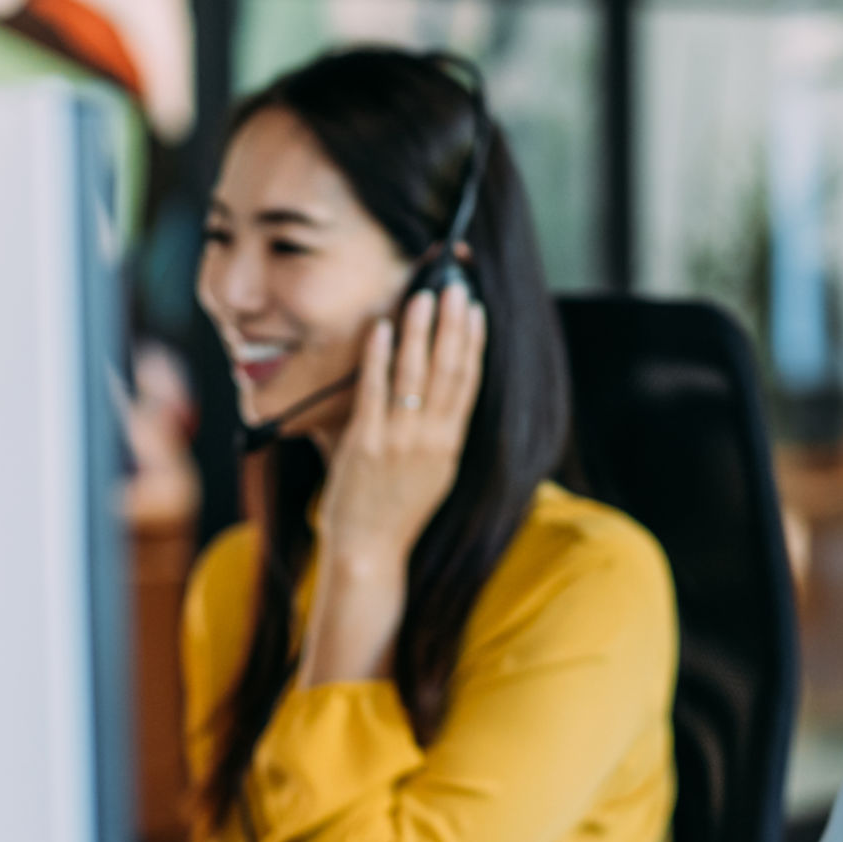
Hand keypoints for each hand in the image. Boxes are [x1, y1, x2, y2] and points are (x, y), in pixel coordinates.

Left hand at [299, 282, 486, 685]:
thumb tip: (423, 391)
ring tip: (422, 297)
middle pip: (449, 371)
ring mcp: (400, 440)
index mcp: (449, 445)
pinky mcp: (367, 443)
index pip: (468, 384)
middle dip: (454, 326)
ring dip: (420, 331)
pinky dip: (379, 357)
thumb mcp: (428, 473)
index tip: (476, 311)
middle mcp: (431, 440)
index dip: (473, 344)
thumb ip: (428, 433)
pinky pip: (374, 391)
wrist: (368, 553)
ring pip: (415, 375)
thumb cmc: (393, 513)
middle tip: (457, 288)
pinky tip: (381, 328)